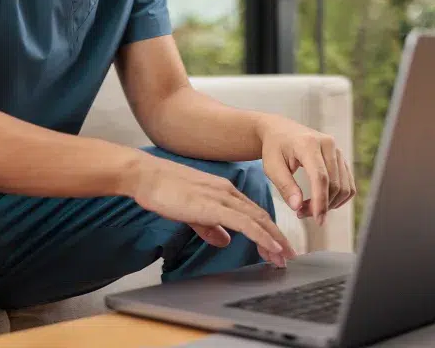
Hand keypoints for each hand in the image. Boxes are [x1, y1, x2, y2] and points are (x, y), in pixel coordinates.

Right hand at [124, 152, 296, 266]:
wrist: (147, 176)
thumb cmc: (163, 191)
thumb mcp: (190, 212)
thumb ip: (209, 226)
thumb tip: (224, 240)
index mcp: (223, 191)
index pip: (252, 213)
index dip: (267, 230)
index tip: (277, 246)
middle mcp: (228, 192)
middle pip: (261, 216)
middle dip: (277, 238)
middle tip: (288, 256)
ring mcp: (222, 197)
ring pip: (258, 220)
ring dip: (274, 240)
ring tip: (284, 257)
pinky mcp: (215, 206)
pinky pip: (245, 223)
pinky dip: (262, 236)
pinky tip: (272, 248)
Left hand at [259, 118, 355, 224]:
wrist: (280, 131)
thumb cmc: (274, 148)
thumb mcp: (272, 167)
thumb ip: (285, 186)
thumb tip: (297, 207)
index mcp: (308, 144)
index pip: (320, 177)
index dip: (320, 201)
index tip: (317, 220)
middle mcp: (328, 144)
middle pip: (334, 184)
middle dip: (321, 205)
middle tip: (301, 213)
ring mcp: (337, 150)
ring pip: (344, 187)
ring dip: (329, 204)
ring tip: (307, 208)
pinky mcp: (341, 158)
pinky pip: (348, 185)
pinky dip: (337, 198)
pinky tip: (321, 202)